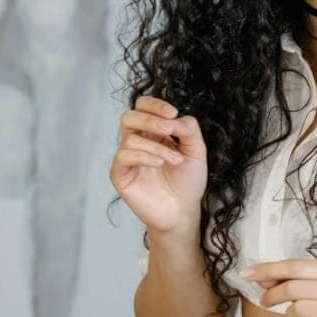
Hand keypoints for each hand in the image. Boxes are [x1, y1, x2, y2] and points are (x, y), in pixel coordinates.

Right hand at [109, 95, 208, 236]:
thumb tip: (174, 118)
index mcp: (153, 132)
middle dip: (150, 119)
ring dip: (157, 146)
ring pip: (130, 138)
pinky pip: (124, 156)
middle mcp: (137, 142)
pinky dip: (144, 156)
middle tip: (170, 129)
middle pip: (129, 116)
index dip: (154, 105)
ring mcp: (127, 158)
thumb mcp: (196, 150)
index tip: (173, 113)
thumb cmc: (188, 182)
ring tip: (176, 160)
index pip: (143, 107)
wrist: (183, 211)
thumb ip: (188, 129)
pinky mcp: (120, 174)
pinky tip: (160, 164)